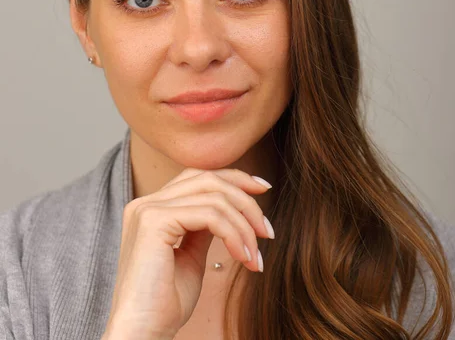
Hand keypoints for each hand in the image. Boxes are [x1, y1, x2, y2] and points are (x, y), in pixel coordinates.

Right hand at [102, 167, 273, 339]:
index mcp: (151, 208)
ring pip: (213, 196)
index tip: (263, 189)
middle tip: (267, 230)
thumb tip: (228, 210)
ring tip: (255, 255)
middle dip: (245, 199)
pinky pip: (209, 215)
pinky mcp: (154, 221)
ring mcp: (148, 209)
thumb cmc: (165, 304)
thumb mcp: (191, 256)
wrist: (142, 334)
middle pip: (208, 179)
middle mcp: (146, 202)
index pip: (197, 177)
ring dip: (244, 224)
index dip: (234, 179)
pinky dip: (234, 234)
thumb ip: (204, 227)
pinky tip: (243, 257)